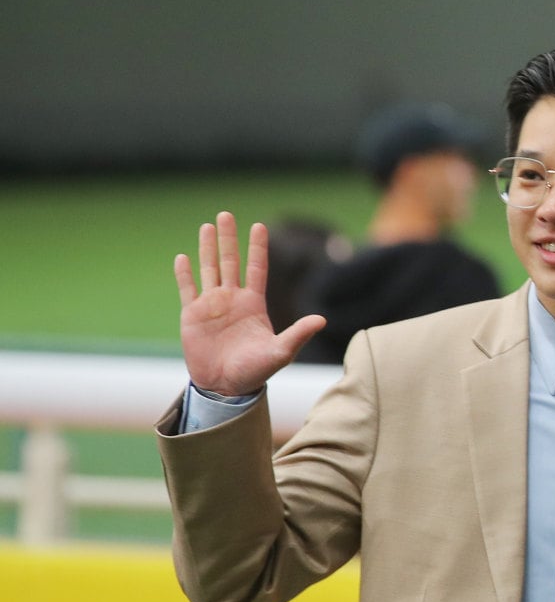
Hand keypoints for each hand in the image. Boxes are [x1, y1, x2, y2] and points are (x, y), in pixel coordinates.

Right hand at [175, 212, 325, 395]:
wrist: (226, 387)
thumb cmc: (256, 371)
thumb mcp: (281, 352)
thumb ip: (299, 334)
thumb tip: (322, 320)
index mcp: (253, 304)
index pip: (257, 268)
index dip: (258, 248)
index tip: (259, 225)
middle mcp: (232, 299)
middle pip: (230, 262)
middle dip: (228, 239)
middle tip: (226, 214)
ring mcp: (211, 305)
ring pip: (208, 269)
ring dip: (207, 248)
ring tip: (207, 226)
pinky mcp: (191, 315)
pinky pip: (187, 289)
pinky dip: (185, 273)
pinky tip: (183, 257)